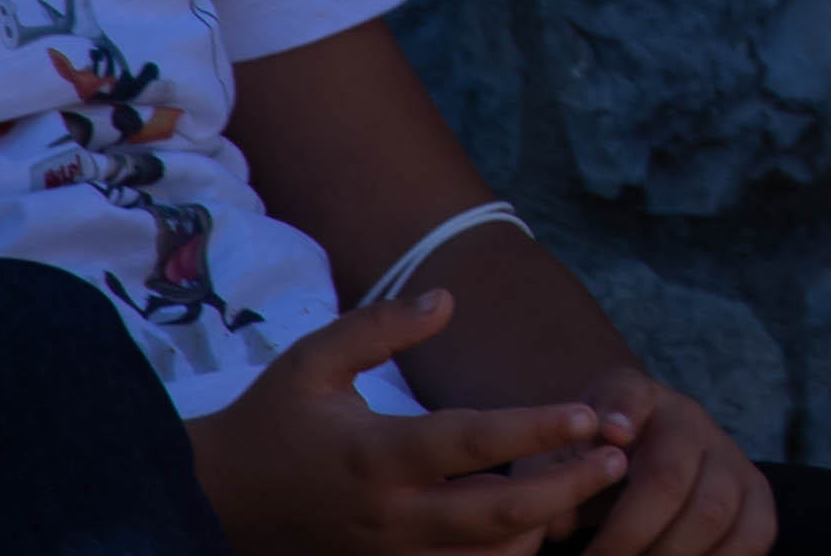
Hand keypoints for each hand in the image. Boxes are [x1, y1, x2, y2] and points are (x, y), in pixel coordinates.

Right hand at [189, 294, 632, 555]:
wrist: (211, 506)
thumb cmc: (272, 423)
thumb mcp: (312, 361)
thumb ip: (380, 327)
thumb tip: (449, 299)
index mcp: (376, 455)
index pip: (471, 443)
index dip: (535, 429)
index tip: (589, 413)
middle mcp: (389, 516)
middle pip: (497, 517)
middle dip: (567, 491)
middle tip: (618, 460)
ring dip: (542, 532)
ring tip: (587, 491)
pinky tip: (537, 529)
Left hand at [565, 372, 777, 555]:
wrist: (642, 455)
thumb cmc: (591, 458)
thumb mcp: (561, 451)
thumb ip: (551, 478)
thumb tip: (561, 524)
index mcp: (639, 402)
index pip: (629, 396)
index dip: (621, 412)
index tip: (611, 435)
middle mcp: (693, 423)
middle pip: (669, 479)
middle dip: (626, 537)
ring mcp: (732, 459)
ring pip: (715, 514)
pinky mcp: (756, 497)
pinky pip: (755, 536)